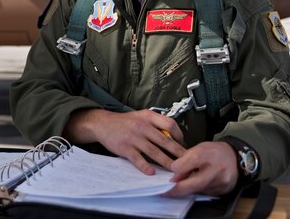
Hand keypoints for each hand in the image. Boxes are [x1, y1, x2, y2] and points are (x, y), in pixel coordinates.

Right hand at [64, 109, 185, 173]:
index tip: (182, 144)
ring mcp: (133, 138)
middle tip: (187, 162)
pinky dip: (146, 167)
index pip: (169, 124)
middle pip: (165, 141)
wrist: (103, 124)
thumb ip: (155, 124)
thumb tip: (173, 137)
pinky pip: (138, 159)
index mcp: (147, 116)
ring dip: (166, 162)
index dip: (179, 135)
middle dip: (178, 153)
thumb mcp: (141, 116)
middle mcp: (141, 126)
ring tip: (175, 170)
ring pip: (154, 152)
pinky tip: (152, 173)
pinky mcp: (125, 148)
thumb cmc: (125, 122)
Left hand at [165, 141, 238, 196]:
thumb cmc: (214, 152)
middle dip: (179, 189)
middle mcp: (216, 168)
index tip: (170, 172)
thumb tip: (174, 176)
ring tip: (187, 181)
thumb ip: (184, 160)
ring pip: (199, 190)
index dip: (178, 168)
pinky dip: (199, 189)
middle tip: (167, 192)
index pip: (190, 161)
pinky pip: (206, 193)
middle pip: (195, 183)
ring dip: (189, 188)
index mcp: (207, 153)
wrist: (234, 157)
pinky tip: (200, 183)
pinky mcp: (224, 190)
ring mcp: (221, 181)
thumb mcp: (197, 149)